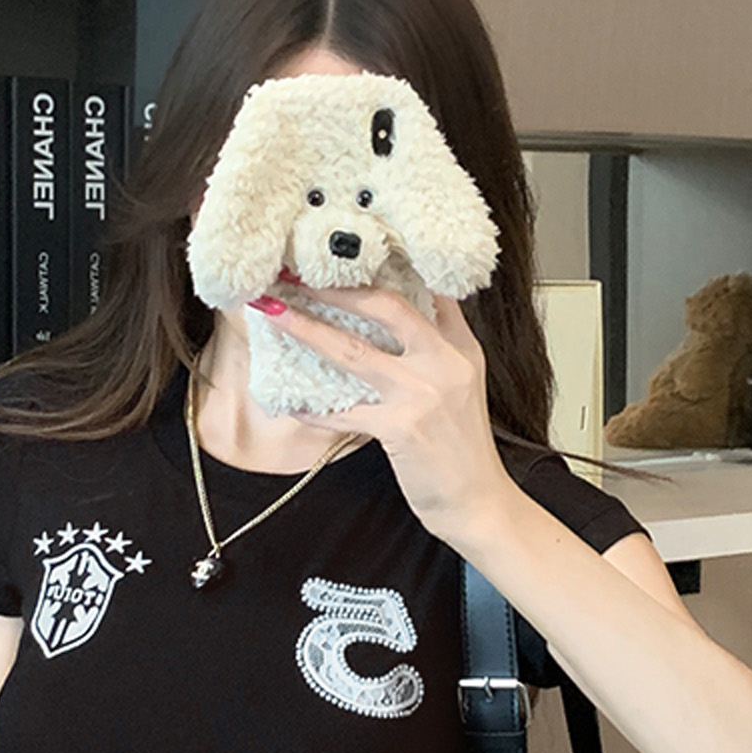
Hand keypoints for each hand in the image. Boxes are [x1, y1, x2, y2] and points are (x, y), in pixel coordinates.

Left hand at [259, 285, 516, 544]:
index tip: (347, 250)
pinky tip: (289, 401)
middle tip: (297, 273)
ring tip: (273, 311)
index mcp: (461, 347)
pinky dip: (312, 407)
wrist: (478, 502)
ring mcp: (423, 393)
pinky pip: (343, 410)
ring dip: (305, 328)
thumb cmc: (462, 449)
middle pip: (384, 305)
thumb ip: (439, 347)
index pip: (427, 288)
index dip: (385, 263)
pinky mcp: (401, 428)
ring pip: (352, 350)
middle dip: (334, 287)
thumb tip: (400, 316)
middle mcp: (444, 362)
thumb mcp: (464, 385)